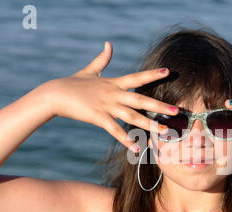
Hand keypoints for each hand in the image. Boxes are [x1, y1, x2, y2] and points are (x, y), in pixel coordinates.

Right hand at [39, 41, 177, 151]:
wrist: (55, 94)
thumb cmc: (72, 83)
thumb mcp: (90, 70)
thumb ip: (103, 59)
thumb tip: (108, 43)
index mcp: (114, 83)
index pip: (137, 78)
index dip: (153, 74)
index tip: (169, 71)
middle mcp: (114, 94)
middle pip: (141, 100)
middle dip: (160, 106)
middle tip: (177, 111)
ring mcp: (107, 106)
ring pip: (132, 117)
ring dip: (150, 125)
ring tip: (165, 132)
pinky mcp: (98, 118)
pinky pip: (115, 131)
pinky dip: (127, 140)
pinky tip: (137, 148)